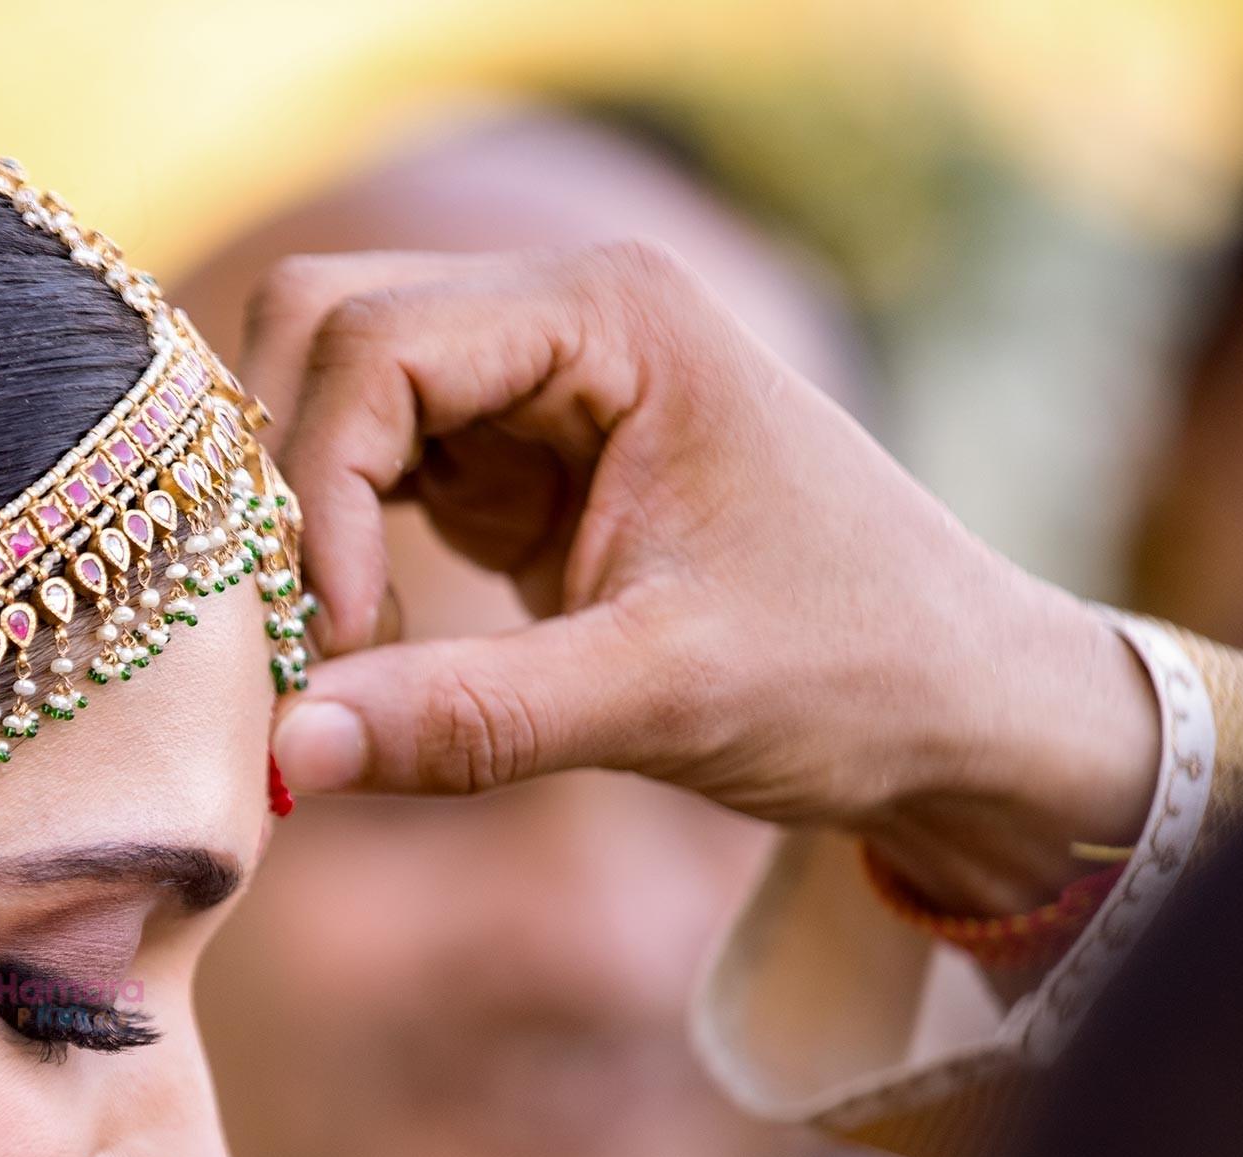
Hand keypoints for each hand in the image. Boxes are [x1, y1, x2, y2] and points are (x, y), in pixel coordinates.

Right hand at [250, 244, 1159, 914]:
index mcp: (613, 313)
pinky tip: (365, 650)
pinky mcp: (513, 465)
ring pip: (332, 400)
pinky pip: (369, 476)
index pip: (375, 342)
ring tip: (336, 653)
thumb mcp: (660, 698)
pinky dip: (338, 555)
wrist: (958, 706)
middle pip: (327, 332)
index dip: (318, 485)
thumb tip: (287, 758)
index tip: (337, 635)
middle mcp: (561, 318)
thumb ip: (468, 720)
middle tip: (300, 630)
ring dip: (302, 519)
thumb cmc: (853, 673)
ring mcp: (532, 387)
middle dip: (284, 479)